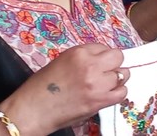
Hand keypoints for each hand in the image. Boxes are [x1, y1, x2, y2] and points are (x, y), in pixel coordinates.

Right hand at [0, 44, 127, 134]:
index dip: (102, 56)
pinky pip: (122, 92)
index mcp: (79, 52)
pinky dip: (118, 92)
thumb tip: (100, 59)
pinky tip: (109, 94)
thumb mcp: (61, 61)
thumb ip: (83, 58)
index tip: (98, 63)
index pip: (104, 47)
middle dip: (113, 64)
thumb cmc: (41, 86)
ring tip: (106, 84)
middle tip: (105, 72)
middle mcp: (91, 65)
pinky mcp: (99, 101)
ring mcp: (97, 83)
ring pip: (123, 74)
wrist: (33, 110)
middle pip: (118, 57)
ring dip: (117, 79)